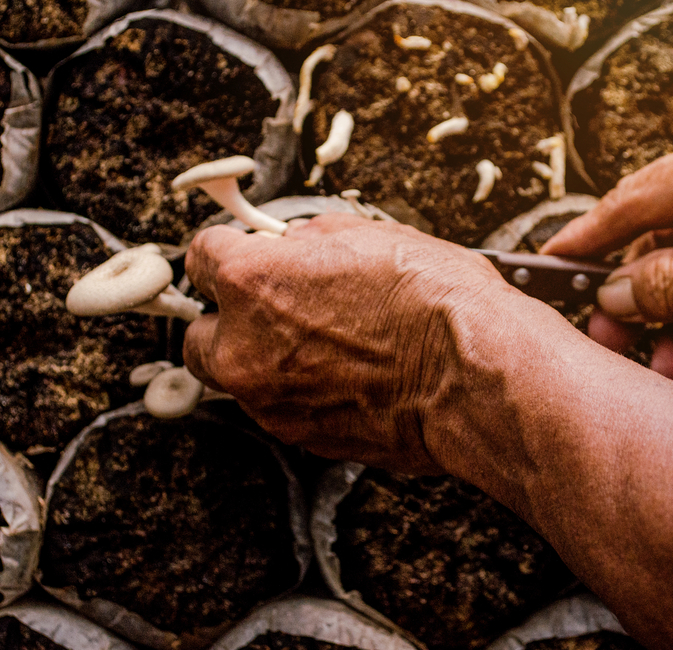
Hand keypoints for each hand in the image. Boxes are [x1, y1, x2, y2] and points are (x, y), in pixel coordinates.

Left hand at [182, 213, 516, 471]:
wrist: (474, 378)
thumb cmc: (432, 303)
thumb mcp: (367, 236)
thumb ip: (308, 242)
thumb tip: (294, 246)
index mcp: (250, 282)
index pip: (201, 255)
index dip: (227, 251)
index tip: (242, 254)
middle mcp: (244, 347)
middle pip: (198, 332)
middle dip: (227, 318)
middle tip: (271, 306)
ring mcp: (268, 401)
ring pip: (236, 378)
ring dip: (261, 359)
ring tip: (321, 344)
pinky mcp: (300, 437)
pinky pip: (277, 407)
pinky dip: (297, 392)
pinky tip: (343, 375)